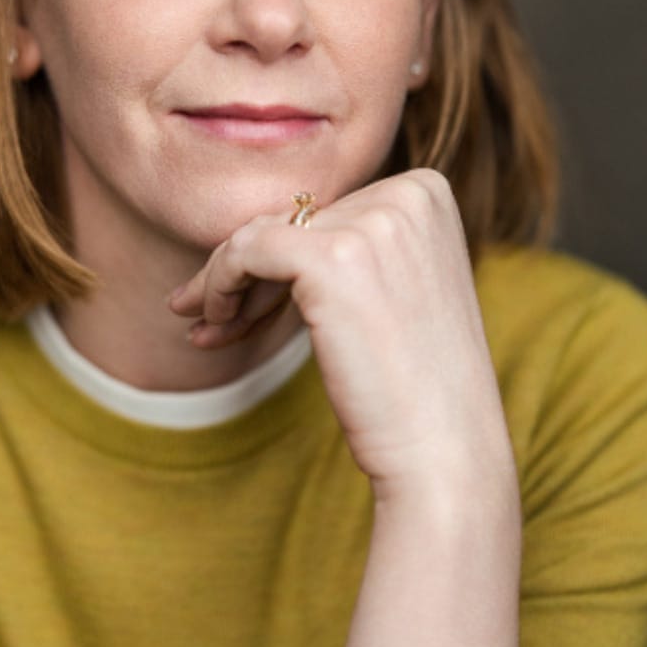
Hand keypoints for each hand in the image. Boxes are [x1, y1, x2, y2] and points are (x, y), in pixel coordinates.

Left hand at [168, 169, 513, 493]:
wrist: (445, 454)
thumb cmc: (412, 383)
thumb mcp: (389, 288)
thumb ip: (340, 247)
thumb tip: (253, 235)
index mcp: (425, 192)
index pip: (324, 211)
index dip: (282, 256)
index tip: (257, 305)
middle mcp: (406, 194)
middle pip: (291, 222)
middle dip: (248, 273)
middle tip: (207, 314)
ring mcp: (373, 222)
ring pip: (260, 234)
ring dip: (223, 281)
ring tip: (201, 322)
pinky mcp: (333, 257)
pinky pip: (246, 251)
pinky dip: (217, 282)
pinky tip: (214, 321)